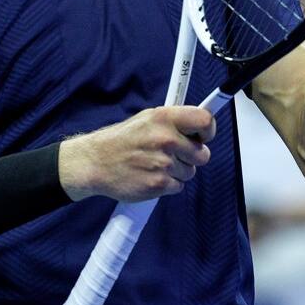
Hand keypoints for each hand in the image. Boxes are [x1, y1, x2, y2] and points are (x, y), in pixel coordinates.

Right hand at [58, 107, 215, 202]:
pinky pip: (178, 186)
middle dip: (191, 156)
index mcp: (164, 118)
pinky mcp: (158, 184)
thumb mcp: (147, 118)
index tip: (203, 136)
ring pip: (190, 172)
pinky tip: (151, 175)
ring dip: (178, 171)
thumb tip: (201, 126)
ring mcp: (163, 163)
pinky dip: (167, 184)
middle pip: (203, 154)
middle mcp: (166, 139)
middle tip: (174, 154)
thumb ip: (174, 121)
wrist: (95, 163)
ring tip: (155, 164)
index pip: (205, 120)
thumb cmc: (122, 140)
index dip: (208, 130)